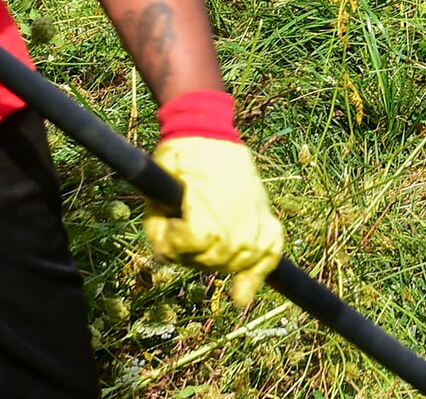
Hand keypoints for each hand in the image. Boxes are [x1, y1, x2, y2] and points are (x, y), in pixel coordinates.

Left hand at [147, 114, 283, 305]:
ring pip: (236, 262)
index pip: (192, 245)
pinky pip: (269, 252)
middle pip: (212, 260)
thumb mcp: (157, 188)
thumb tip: (167, 255)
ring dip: (217, 260)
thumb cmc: (178, 156)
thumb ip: (159, 227)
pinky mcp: (265, 215)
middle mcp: (236, 219)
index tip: (166, 222)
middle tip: (180, 226)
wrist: (209, 131)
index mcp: (210, 207)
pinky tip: (241, 294)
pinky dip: (258, 273)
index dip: (173, 240)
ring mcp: (254, 219)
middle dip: (190, 251)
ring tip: (204, 240)